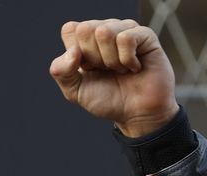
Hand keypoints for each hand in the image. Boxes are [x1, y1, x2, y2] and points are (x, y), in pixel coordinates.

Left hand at [50, 19, 178, 136]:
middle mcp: (105, 30)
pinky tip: (134, 67)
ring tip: (121, 70)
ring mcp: (125, 29)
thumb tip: (73, 51)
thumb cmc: (107, 100)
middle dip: (93, 57)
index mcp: (85, 40)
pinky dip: (127, 59)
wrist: (135, 114)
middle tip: (106, 70)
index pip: (70, 29)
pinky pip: (126, 38)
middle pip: (85, 29)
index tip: (88, 69)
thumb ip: (61, 72)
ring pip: (105, 32)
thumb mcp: (75, 91)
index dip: (75, 54)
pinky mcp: (145, 35)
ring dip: (111, 60)